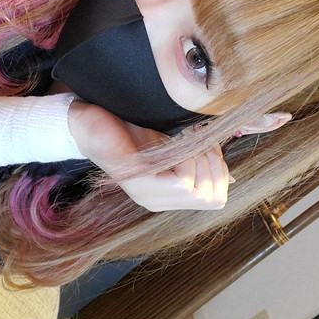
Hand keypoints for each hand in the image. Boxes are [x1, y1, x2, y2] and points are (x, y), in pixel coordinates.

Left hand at [68, 101, 230, 211]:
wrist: (89, 118)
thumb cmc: (128, 127)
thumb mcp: (171, 144)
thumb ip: (196, 159)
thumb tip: (230, 176)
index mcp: (167, 194)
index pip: (215, 199)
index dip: (222, 170)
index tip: (210, 144)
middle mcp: (158, 200)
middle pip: (213, 199)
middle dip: (216, 164)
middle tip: (200, 139)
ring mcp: (147, 193)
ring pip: (199, 193)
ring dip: (202, 160)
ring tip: (188, 138)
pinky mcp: (138, 180)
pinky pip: (181, 182)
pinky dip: (188, 159)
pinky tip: (177, 141)